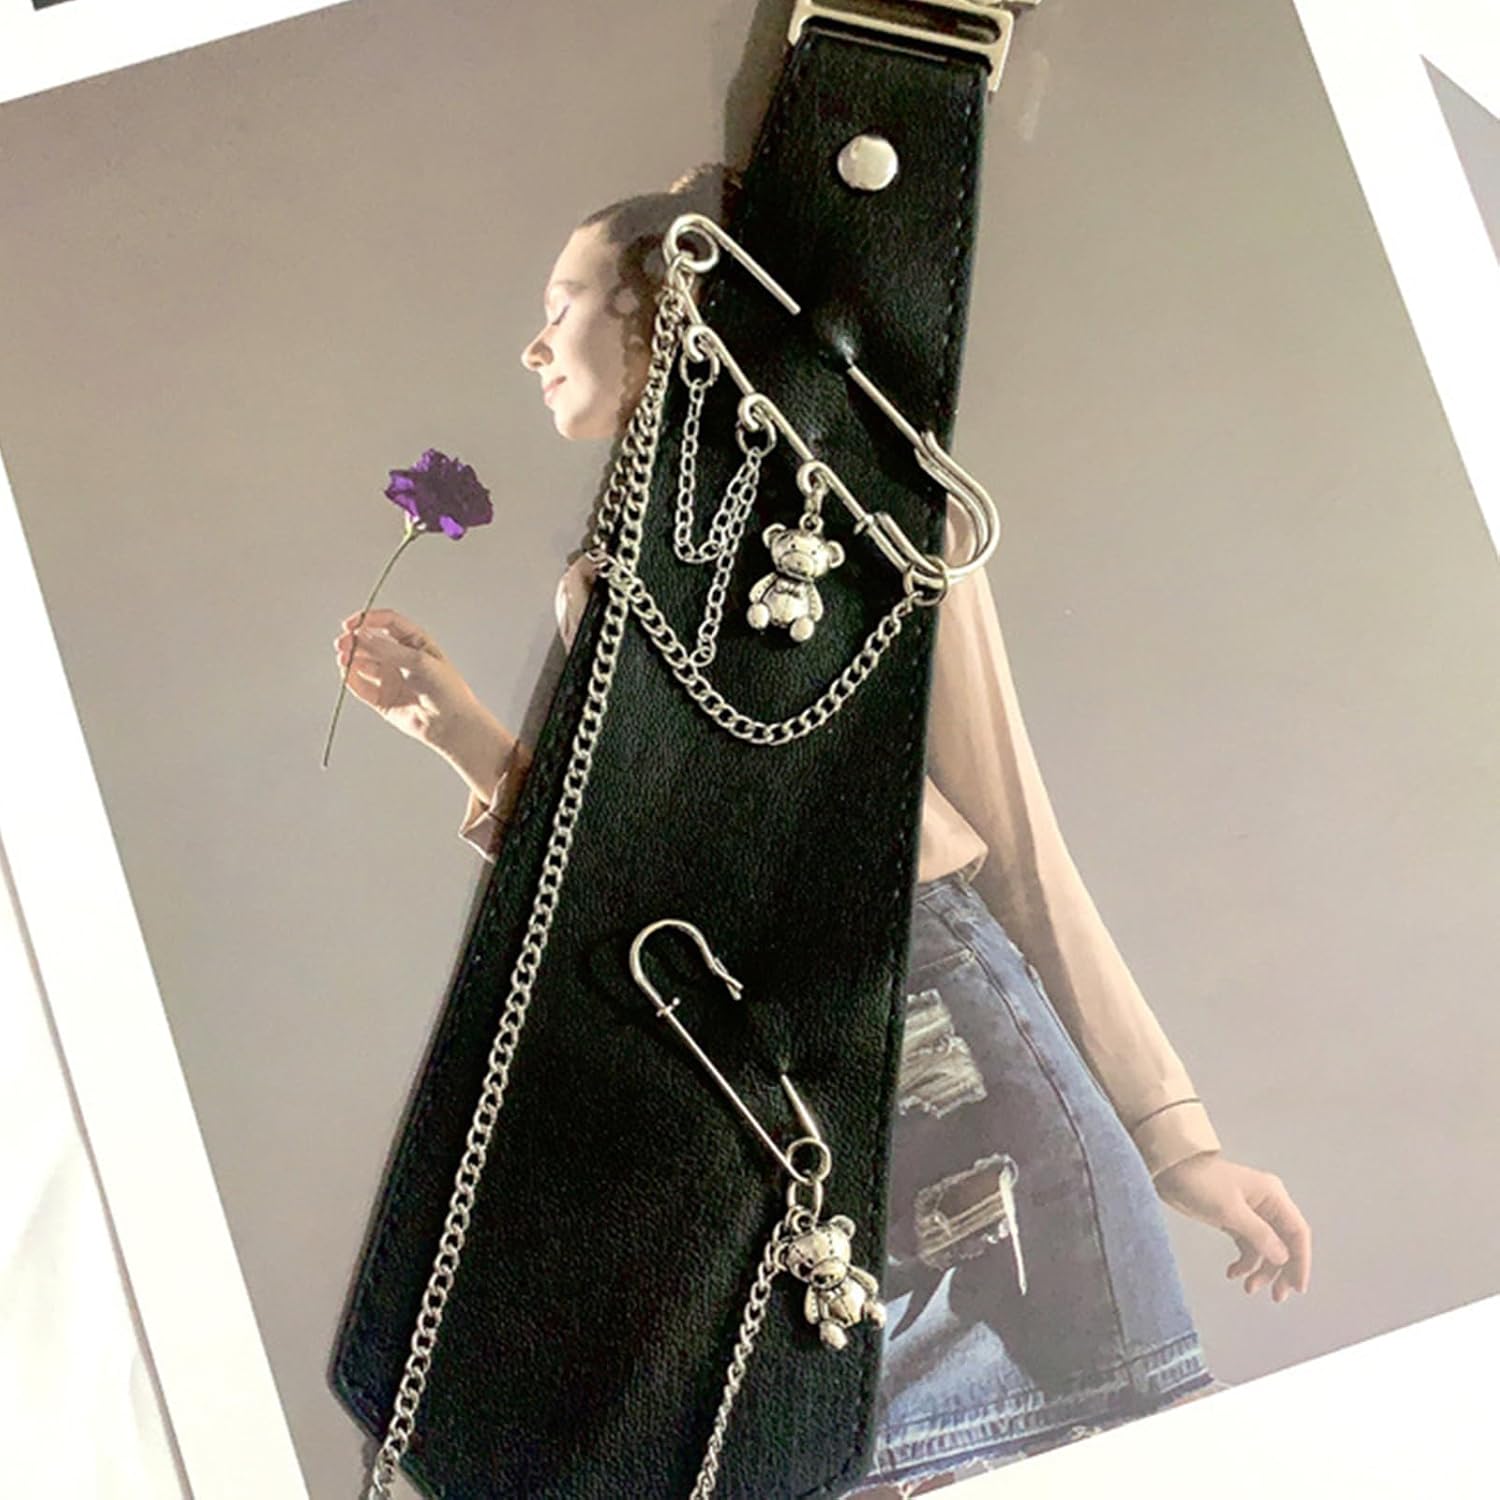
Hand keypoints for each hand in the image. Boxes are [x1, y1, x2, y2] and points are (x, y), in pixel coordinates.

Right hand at [331, 608, 502, 780]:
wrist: (451, 725)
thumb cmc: (446, 690)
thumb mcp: (420, 662)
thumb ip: (389, 650)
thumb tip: (362, 636)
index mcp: (414, 642)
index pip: (388, 622)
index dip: (368, 620)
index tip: (351, 625)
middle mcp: (400, 658)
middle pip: (370, 642)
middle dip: (355, 640)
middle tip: (342, 643)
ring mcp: (390, 678)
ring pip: (363, 663)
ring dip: (351, 659)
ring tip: (344, 658)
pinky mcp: (382, 698)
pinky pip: (361, 686)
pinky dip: (351, 679)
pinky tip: (347, 673)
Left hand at [1153, 1152, 1310, 1302]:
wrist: (1169, 1169)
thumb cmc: (1200, 1183)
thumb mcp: (1230, 1210)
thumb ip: (1259, 1235)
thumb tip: (1283, 1258)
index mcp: (1273, 1196)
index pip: (1297, 1232)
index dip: (1301, 1261)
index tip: (1297, 1288)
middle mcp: (1267, 1205)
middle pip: (1285, 1244)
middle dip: (1281, 1271)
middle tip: (1277, 1296)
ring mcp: (1251, 1214)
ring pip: (1266, 1249)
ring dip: (1260, 1270)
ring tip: (1248, 1288)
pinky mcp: (1234, 1220)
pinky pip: (1248, 1247)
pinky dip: (1244, 1262)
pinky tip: (1232, 1273)